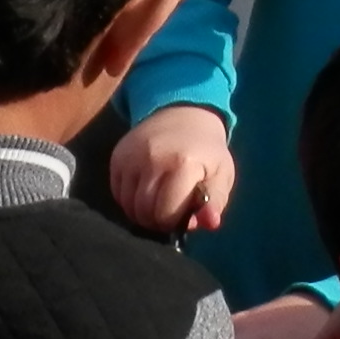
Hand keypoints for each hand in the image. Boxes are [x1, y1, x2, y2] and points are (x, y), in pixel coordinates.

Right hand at [111, 105, 236, 234]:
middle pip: (145, 211)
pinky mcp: (117, 156)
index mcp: (182, 164)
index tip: (182, 217)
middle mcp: (152, 159)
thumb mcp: (221, 174)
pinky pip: (117, 194)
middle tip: (169, 214)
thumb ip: (215, 202)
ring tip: (157, 204)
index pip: (166, 212)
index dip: (174, 222)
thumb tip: (210, 223)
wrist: (183, 115)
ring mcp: (131, 157)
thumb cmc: (205, 152)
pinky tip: (144, 192)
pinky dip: (129, 201)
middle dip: (157, 221)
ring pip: (128, 205)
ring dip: (142, 213)